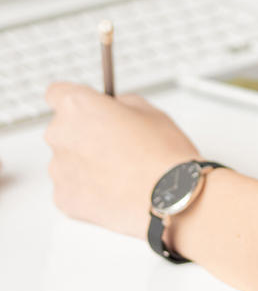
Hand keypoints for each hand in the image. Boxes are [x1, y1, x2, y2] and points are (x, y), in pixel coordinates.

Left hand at [44, 83, 200, 238]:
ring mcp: (58, 169)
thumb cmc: (162, 152)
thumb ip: (121, 104)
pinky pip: (71, 186)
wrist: (169, 196)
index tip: (86, 106)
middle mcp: (60, 135)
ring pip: (68, 159)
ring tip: (120, 170)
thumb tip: (113, 110)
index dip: (75, 99)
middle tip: (115, 142)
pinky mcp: (62, 198)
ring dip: (86, 161)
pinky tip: (115, 188)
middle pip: (63, 128)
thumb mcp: (150, 110)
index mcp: (78, 107)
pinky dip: (88, 187)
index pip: (56, 92)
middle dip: (84, 132)